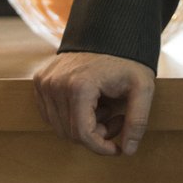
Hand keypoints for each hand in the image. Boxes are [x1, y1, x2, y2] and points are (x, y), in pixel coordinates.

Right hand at [32, 51, 156, 155]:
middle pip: (70, 133)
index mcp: (79, 86)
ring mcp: (44, 81)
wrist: (110, 32)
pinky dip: (71, 116)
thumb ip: (138, 120)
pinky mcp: (40, 81)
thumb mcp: (143, 88)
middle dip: (96, 135)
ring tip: (105, 108)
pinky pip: (51, 114)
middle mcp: (55, 84)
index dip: (101, 147)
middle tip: (116, 119)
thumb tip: (128, 150)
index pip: (83, 134)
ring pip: (59, 126)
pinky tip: (92, 104)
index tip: (118, 149)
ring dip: (84, 126)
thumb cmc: (128, 60)